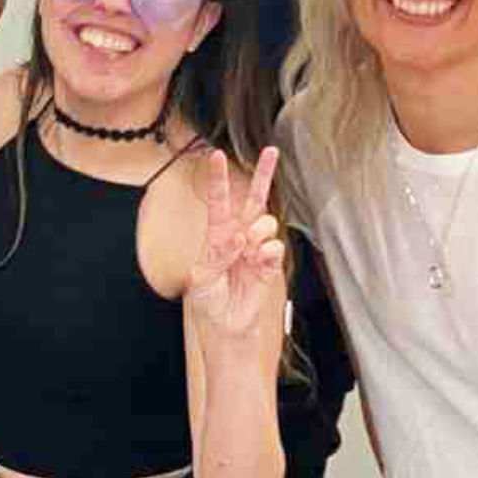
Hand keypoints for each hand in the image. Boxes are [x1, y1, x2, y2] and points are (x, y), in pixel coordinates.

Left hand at [185, 146, 285, 341]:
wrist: (227, 326)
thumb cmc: (208, 302)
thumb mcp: (202, 278)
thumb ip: (219, 255)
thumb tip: (239, 236)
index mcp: (217, 235)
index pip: (219, 202)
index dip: (219, 179)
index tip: (216, 155)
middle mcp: (238, 236)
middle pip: (253, 199)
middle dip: (264, 174)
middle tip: (271, 151)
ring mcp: (256, 248)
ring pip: (266, 222)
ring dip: (259, 232)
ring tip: (248, 250)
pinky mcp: (270, 262)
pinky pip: (275, 246)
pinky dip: (267, 252)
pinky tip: (258, 262)